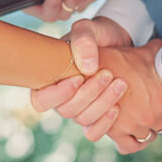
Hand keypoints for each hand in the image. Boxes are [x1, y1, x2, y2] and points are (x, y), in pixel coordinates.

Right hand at [29, 16, 134, 139]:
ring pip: (83, 120)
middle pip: (66, 110)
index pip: (40, 100)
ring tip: (120, 84)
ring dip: (102, 104)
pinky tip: (118, 108)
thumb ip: (84, 41)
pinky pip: (94, 131)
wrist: (120, 41)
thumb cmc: (97, 34)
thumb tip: (86, 68)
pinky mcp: (97, 114)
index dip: (57, 94)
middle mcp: (61, 98)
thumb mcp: (88, 29)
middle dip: (89, 94)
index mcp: (49, 79)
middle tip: (107, 74)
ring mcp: (80, 108)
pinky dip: (105, 124)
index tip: (78, 78)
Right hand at [98, 40, 161, 153]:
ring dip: (152, 131)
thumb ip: (159, 52)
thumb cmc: (117, 56)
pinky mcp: (116, 132)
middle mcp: (151, 115)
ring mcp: (134, 125)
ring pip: (151, 136)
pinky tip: (136, 134)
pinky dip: (135, 142)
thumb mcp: (144, 52)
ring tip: (150, 123)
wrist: (90, 67)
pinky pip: (131, 146)